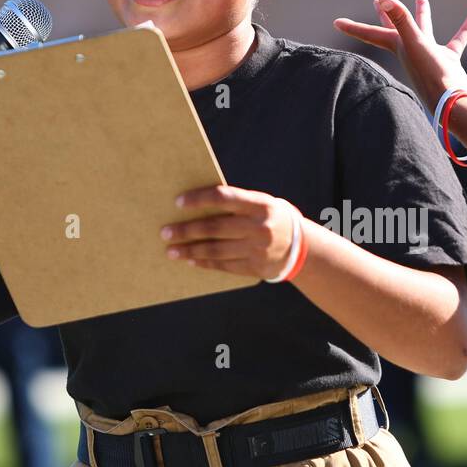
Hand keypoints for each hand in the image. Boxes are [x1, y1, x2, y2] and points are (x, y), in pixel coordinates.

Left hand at [161, 185, 297, 279]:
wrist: (301, 247)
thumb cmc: (271, 218)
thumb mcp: (261, 204)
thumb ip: (236, 203)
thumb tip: (198, 205)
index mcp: (260, 205)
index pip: (224, 198)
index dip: (199, 199)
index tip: (178, 202)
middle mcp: (259, 227)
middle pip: (215, 228)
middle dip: (186, 230)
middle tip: (165, 232)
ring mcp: (257, 250)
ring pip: (216, 250)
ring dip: (190, 250)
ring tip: (171, 250)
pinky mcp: (255, 267)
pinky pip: (224, 265)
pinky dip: (205, 262)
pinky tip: (191, 260)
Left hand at [334, 0, 466, 108]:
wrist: (452, 102)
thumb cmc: (430, 74)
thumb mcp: (414, 42)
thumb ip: (400, 20)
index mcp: (398, 47)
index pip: (371, 34)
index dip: (354, 28)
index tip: (336, 22)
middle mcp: (411, 52)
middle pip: (394, 30)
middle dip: (386, 17)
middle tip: (376, 2)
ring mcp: (429, 57)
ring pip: (424, 32)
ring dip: (422, 16)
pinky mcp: (448, 62)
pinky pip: (455, 42)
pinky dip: (464, 30)